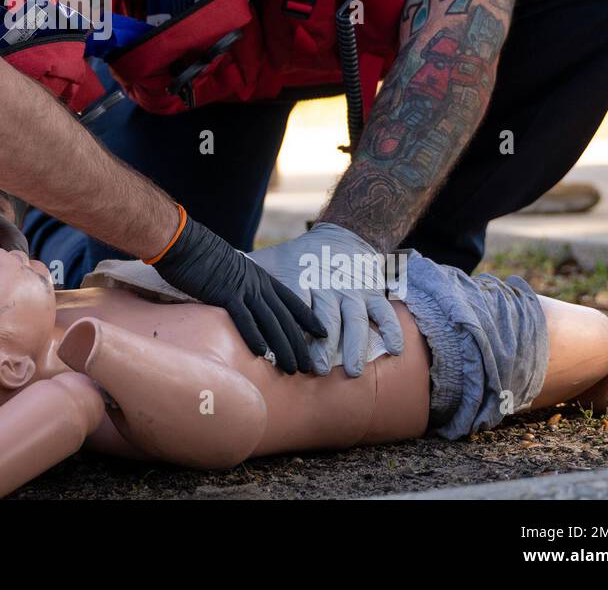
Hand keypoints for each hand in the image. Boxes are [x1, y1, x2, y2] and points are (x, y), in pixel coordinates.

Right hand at [149, 208, 324, 372]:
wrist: (184, 241)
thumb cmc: (201, 255)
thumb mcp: (230, 269)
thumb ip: (240, 285)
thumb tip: (241, 301)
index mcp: (260, 276)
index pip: (291, 300)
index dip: (308, 318)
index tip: (323, 333)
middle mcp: (256, 284)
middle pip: (285, 317)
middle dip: (300, 344)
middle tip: (308, 367)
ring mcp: (242, 288)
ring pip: (270, 322)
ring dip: (283, 347)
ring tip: (292, 368)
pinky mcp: (225, 294)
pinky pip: (244, 318)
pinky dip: (254, 336)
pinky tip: (262, 353)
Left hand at [247, 222, 403, 376]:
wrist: (343, 237)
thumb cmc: (300, 258)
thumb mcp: (273, 261)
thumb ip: (246, 269)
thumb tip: (213, 268)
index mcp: (302, 279)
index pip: (293, 304)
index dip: (286, 327)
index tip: (277, 350)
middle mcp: (329, 287)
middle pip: (325, 317)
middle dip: (319, 345)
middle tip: (313, 370)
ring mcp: (354, 291)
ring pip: (356, 319)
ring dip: (354, 346)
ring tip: (350, 371)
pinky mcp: (373, 294)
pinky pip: (385, 312)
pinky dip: (392, 329)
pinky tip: (393, 350)